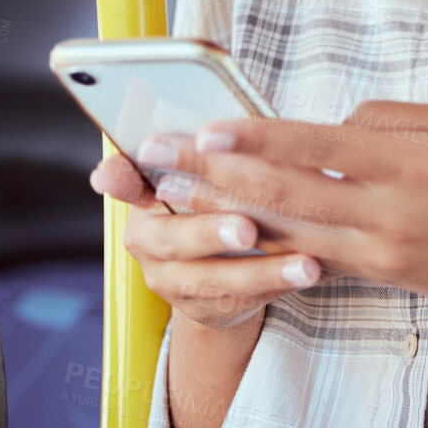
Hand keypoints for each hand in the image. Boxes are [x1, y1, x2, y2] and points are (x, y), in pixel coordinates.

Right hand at [89, 150, 327, 330]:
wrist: (220, 273)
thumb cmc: (222, 199)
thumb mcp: (216, 170)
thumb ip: (215, 149)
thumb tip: (232, 119)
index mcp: (146, 195)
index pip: (124, 181)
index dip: (119, 177)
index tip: (123, 167)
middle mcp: (148, 240)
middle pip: (171, 238)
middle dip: (210, 232)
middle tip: (247, 229)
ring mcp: (171, 280)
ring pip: (212, 279)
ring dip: (261, 271)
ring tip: (305, 264)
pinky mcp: (201, 308)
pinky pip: (240, 302)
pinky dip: (277, 287)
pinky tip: (308, 275)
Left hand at [129, 100, 427, 334]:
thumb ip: (393, 118)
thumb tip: (335, 124)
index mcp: (406, 163)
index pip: (315, 147)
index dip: (256, 139)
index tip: (208, 127)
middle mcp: (385, 212)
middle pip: (285, 194)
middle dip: (218, 176)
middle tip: (168, 161)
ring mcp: (380, 251)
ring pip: (288, 233)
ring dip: (227, 216)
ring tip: (179, 200)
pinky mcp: (380, 276)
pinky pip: (315, 260)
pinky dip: (271, 249)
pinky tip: (232, 237)